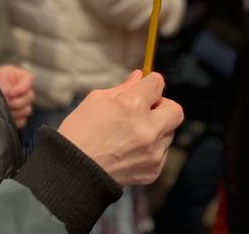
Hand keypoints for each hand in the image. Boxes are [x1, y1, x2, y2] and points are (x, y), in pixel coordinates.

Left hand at [0, 65, 34, 127]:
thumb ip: (5, 88)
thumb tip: (10, 96)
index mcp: (18, 76)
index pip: (29, 79)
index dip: (22, 87)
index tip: (11, 92)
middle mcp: (21, 89)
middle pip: (30, 96)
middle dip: (17, 101)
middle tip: (5, 102)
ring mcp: (20, 103)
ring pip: (27, 110)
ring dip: (15, 111)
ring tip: (4, 109)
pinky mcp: (17, 115)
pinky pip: (22, 121)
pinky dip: (15, 120)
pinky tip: (6, 117)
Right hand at [58, 71, 182, 185]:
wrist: (73, 172)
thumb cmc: (80, 131)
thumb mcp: (96, 100)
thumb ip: (123, 88)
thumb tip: (140, 76)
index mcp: (132, 105)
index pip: (157, 83)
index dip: (150, 82)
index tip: (146, 86)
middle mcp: (147, 129)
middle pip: (175, 110)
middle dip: (163, 106)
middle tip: (147, 109)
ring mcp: (152, 152)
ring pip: (169, 133)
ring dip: (156, 129)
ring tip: (132, 134)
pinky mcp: (153, 170)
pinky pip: (161, 153)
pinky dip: (150, 149)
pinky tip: (129, 150)